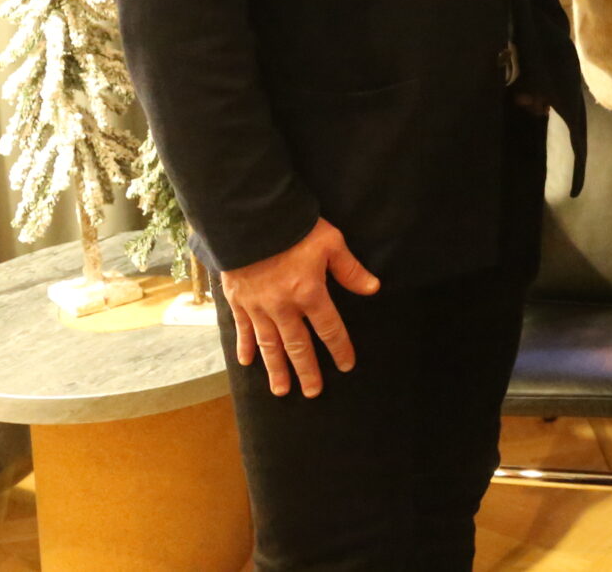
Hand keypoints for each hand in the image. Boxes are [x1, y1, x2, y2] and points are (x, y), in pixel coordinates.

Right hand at [220, 218, 379, 398]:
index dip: (339, 348)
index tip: (346, 366)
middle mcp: (283, 307)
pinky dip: (244, 347)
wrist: (250, 218)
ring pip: (269, 345)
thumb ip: (350, 270)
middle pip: (297, 346)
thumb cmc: (294, 227)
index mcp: (309, 293)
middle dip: (306, 371)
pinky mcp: (238, 300)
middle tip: (313, 393)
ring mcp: (258, 306)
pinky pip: (242, 329)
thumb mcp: (330, 243)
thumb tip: (373, 288)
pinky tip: (246, 363)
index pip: (329, 329)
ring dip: (276, 369)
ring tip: (281, 391)